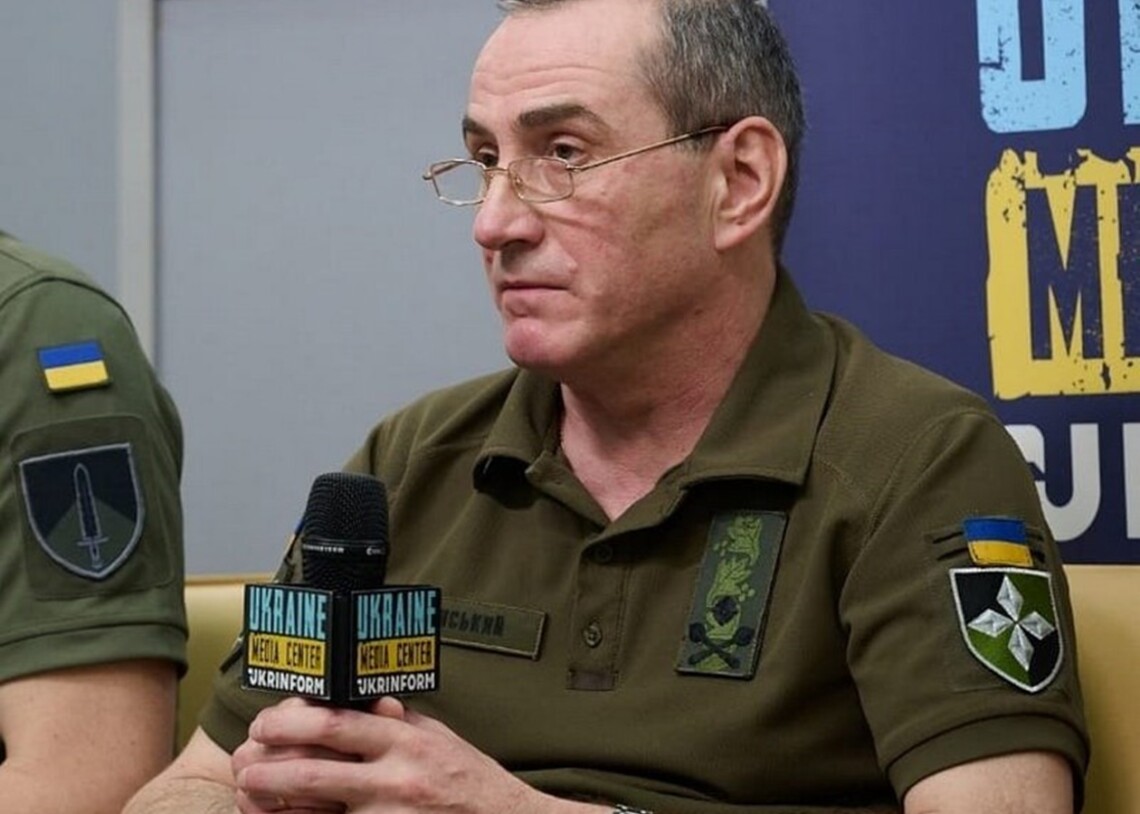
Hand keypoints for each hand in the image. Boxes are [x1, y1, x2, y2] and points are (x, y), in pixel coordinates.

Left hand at [232, 695, 545, 813]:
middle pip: (315, 772)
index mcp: (406, 740)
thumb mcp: (435, 736)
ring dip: (275, 807)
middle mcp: (397, 779)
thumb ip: (395, 722)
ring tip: (248, 797)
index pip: (336, 725)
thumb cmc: (470, 780)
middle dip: (268, 769)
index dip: (289, 723)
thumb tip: (354, 703)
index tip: (263, 723)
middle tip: (241, 763)